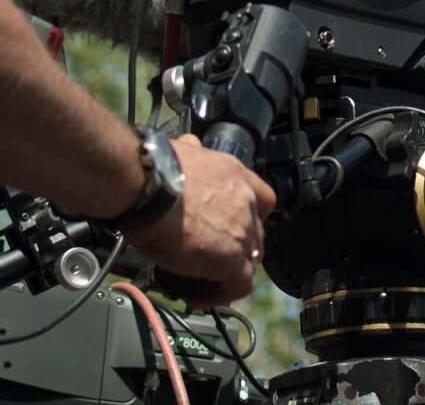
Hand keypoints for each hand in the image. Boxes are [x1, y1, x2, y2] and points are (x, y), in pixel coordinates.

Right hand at [124, 134, 275, 308]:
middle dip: (237, 245)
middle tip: (212, 255)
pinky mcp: (229, 259)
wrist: (146, 184)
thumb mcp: (182, 150)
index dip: (251, 216)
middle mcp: (245, 201)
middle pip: (255, 231)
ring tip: (207, 278)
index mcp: (234, 174)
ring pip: (249, 259)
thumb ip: (192, 151)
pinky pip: (238, 285)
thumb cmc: (153, 168)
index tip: (234, 226)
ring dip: (230, 270)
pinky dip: (223, 294)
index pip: (262, 198)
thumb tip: (186, 145)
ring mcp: (241, 231)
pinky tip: (202, 296)